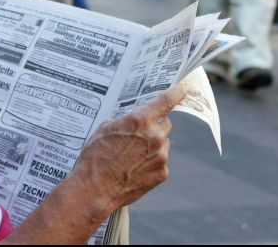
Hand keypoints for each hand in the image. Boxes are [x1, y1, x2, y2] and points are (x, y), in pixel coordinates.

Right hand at [71, 84, 185, 210]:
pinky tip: (135, 168)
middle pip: (165, 124)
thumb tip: (134, 121)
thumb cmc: (96, 156)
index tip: (182, 89)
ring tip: (132, 156)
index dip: (176, 93)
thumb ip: (126, 121)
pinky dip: (151, 163)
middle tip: (140, 134)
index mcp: (140, 120)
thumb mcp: (106, 129)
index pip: (165, 101)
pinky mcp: (162, 173)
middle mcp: (155, 136)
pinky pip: (160, 162)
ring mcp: (161, 156)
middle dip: (155, 126)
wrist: (95, 188)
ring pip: (163, 144)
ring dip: (153, 146)